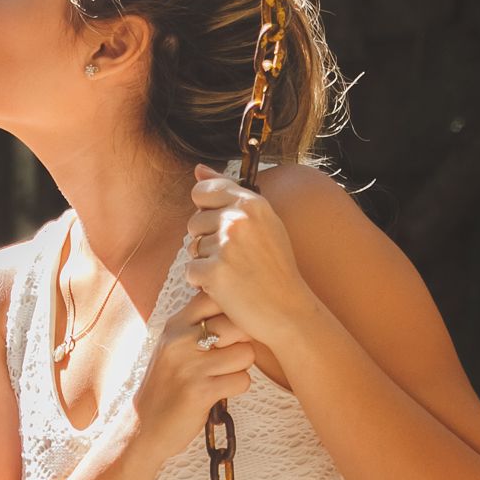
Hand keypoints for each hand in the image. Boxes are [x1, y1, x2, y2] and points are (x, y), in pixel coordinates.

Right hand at [123, 292, 256, 464]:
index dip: (233, 310)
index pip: (215, 296)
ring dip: (241, 367)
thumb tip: (234, 301)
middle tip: (230, 356)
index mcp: (174, 325)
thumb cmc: (167, 383)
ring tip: (223, 375)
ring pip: (245, 354)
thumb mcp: (173, 345)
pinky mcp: (200, 392)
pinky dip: (237, 387)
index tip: (230, 328)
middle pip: (238, 324)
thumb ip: (196, 323)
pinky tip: (221, 391)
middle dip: (243, 341)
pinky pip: (242, 380)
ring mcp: (189, 366)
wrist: (143, 426)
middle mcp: (180, 340)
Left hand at [184, 165, 322, 346]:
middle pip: (194, 222)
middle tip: (235, 258)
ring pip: (192, 248)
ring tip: (235, 273)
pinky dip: (204, 283)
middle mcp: (238, 220)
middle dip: (207, 240)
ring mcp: (225, 246)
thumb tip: (198, 169)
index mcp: (252, 203)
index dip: (206, 209)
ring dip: (207, 263)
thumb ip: (229, 193)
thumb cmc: (275, 267)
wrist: (288, 310)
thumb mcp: (262, 222)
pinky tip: (227, 288)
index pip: (203, 190)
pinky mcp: (213, 272)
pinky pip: (191, 271)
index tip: (222, 226)